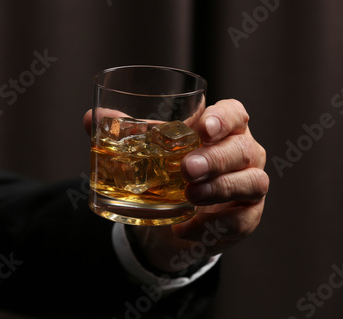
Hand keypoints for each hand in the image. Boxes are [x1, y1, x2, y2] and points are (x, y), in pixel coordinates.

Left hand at [83, 99, 268, 272]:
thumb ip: (126, 134)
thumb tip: (90, 118)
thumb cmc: (170, 174)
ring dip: (221, 188)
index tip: (202, 128)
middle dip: (216, 158)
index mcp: (223, 130)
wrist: (176, 218)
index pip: (235, 114)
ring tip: (190, 196)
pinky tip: (186, 227)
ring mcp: (250, 185)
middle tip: (188, 169)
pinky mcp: (247, 216)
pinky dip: (214, 225)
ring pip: (252, 182)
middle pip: (243, 149)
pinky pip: (240, 220)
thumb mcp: (150, 152)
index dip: (223, 118)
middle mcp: (243, 153)